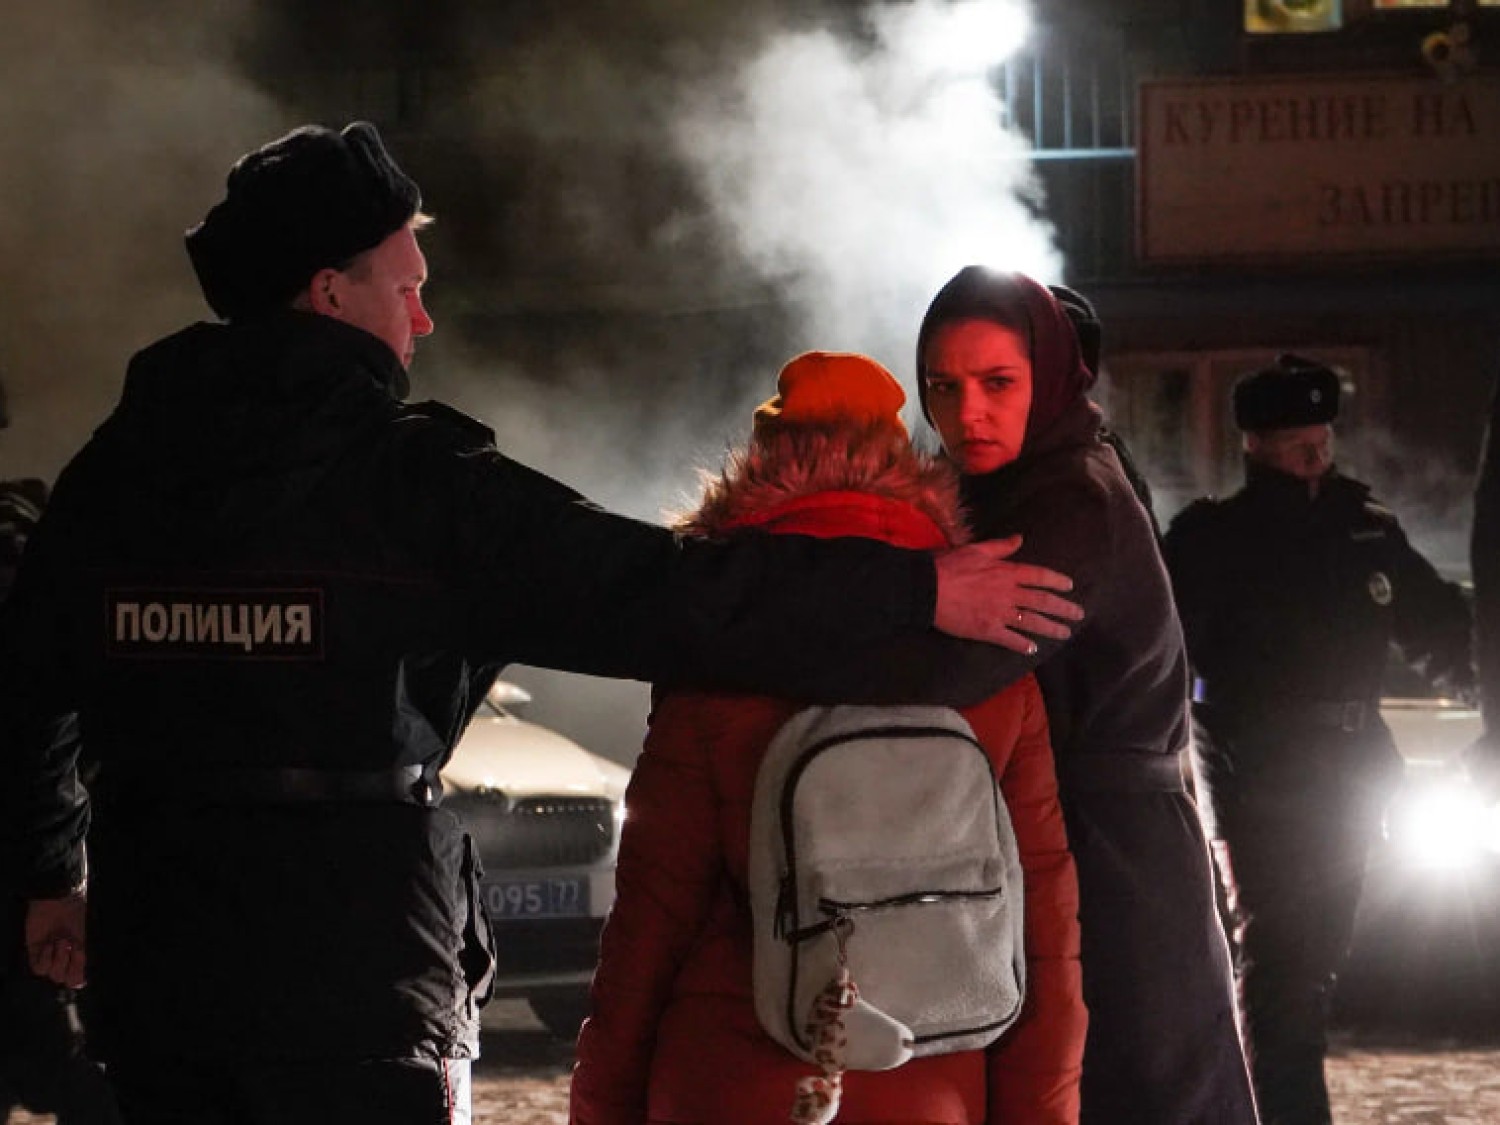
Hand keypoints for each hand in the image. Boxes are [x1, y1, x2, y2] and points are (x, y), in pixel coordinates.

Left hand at [26, 892, 87, 988]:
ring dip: (57, 959)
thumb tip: (81, 983)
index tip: (80, 959)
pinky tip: (48, 944)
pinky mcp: (34, 951)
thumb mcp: (85, 937)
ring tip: (59, 941)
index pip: (76, 979)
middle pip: (63, 979)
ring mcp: (48, 955)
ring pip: (51, 975)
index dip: (78, 975)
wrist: (58, 901)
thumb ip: (83, 961)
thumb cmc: (76, 915)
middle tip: (70, 945)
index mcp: (78, 955)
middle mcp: (63, 958)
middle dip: (68, 963)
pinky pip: (38, 968)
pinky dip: (44, 958)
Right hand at [933, 536, 1082, 652]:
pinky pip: (1010, 639)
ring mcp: (999, 614)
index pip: (1039, 576)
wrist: (926, 589)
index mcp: (1006, 572)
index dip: (1056, 581)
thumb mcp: (975, 549)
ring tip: (1064, 633)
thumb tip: (1019, 538)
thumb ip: (1000, 546)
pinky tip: (1033, 649)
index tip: (1069, 586)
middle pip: (1042, 601)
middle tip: (1078, 614)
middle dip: (1063, 608)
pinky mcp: (987, 630)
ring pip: (1032, 622)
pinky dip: (1022, 645)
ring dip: (1051, 628)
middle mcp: (1008, 594)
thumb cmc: (948, 566)